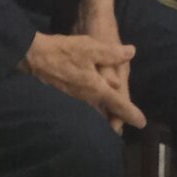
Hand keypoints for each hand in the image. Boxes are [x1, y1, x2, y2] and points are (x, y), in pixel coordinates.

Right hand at [73, 0, 135, 132]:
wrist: (35, 57)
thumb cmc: (65, 52)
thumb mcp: (91, 48)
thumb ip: (112, 54)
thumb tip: (131, 53)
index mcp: (96, 88)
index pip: (118, 104)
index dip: (131, 113)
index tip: (142, 123)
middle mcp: (87, 98)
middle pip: (106, 113)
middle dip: (116, 120)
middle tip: (124, 128)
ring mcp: (75, 98)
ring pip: (95, 111)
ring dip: (104, 116)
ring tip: (111, 121)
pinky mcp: (66, 95)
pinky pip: (85, 106)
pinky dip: (93, 110)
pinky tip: (92, 107)